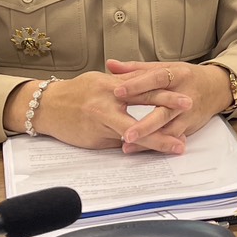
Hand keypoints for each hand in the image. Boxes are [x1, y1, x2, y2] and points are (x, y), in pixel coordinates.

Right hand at [8, 71, 194, 151]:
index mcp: (111, 84)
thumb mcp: (99, 82)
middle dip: (168, 110)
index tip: (185, 96)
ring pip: (135, 130)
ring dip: (158, 138)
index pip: (143, 85)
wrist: (45, 107)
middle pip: (143, 104)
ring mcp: (102, 120)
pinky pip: (121, 143)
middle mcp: (108, 100)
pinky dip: (137, 147)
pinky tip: (150, 153)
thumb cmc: (74, 93)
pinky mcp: (96, 137)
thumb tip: (145, 93)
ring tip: (177, 145)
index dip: (165, 91)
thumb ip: (122, 87)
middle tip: (190, 110)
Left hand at [107, 59, 231, 152]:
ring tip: (128, 145)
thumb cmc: (185, 77)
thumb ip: (136, 69)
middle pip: (165, 111)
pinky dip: (158, 145)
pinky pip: (173, 138)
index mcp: (177, 75)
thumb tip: (110, 65)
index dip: (137, 84)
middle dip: (145, 124)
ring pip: (169, 129)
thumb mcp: (164, 68)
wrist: (216, 88)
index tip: (117, 91)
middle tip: (125, 133)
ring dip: (149, 139)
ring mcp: (188, 113)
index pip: (156, 79)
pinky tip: (142, 150)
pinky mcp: (190, 126)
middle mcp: (185, 94)